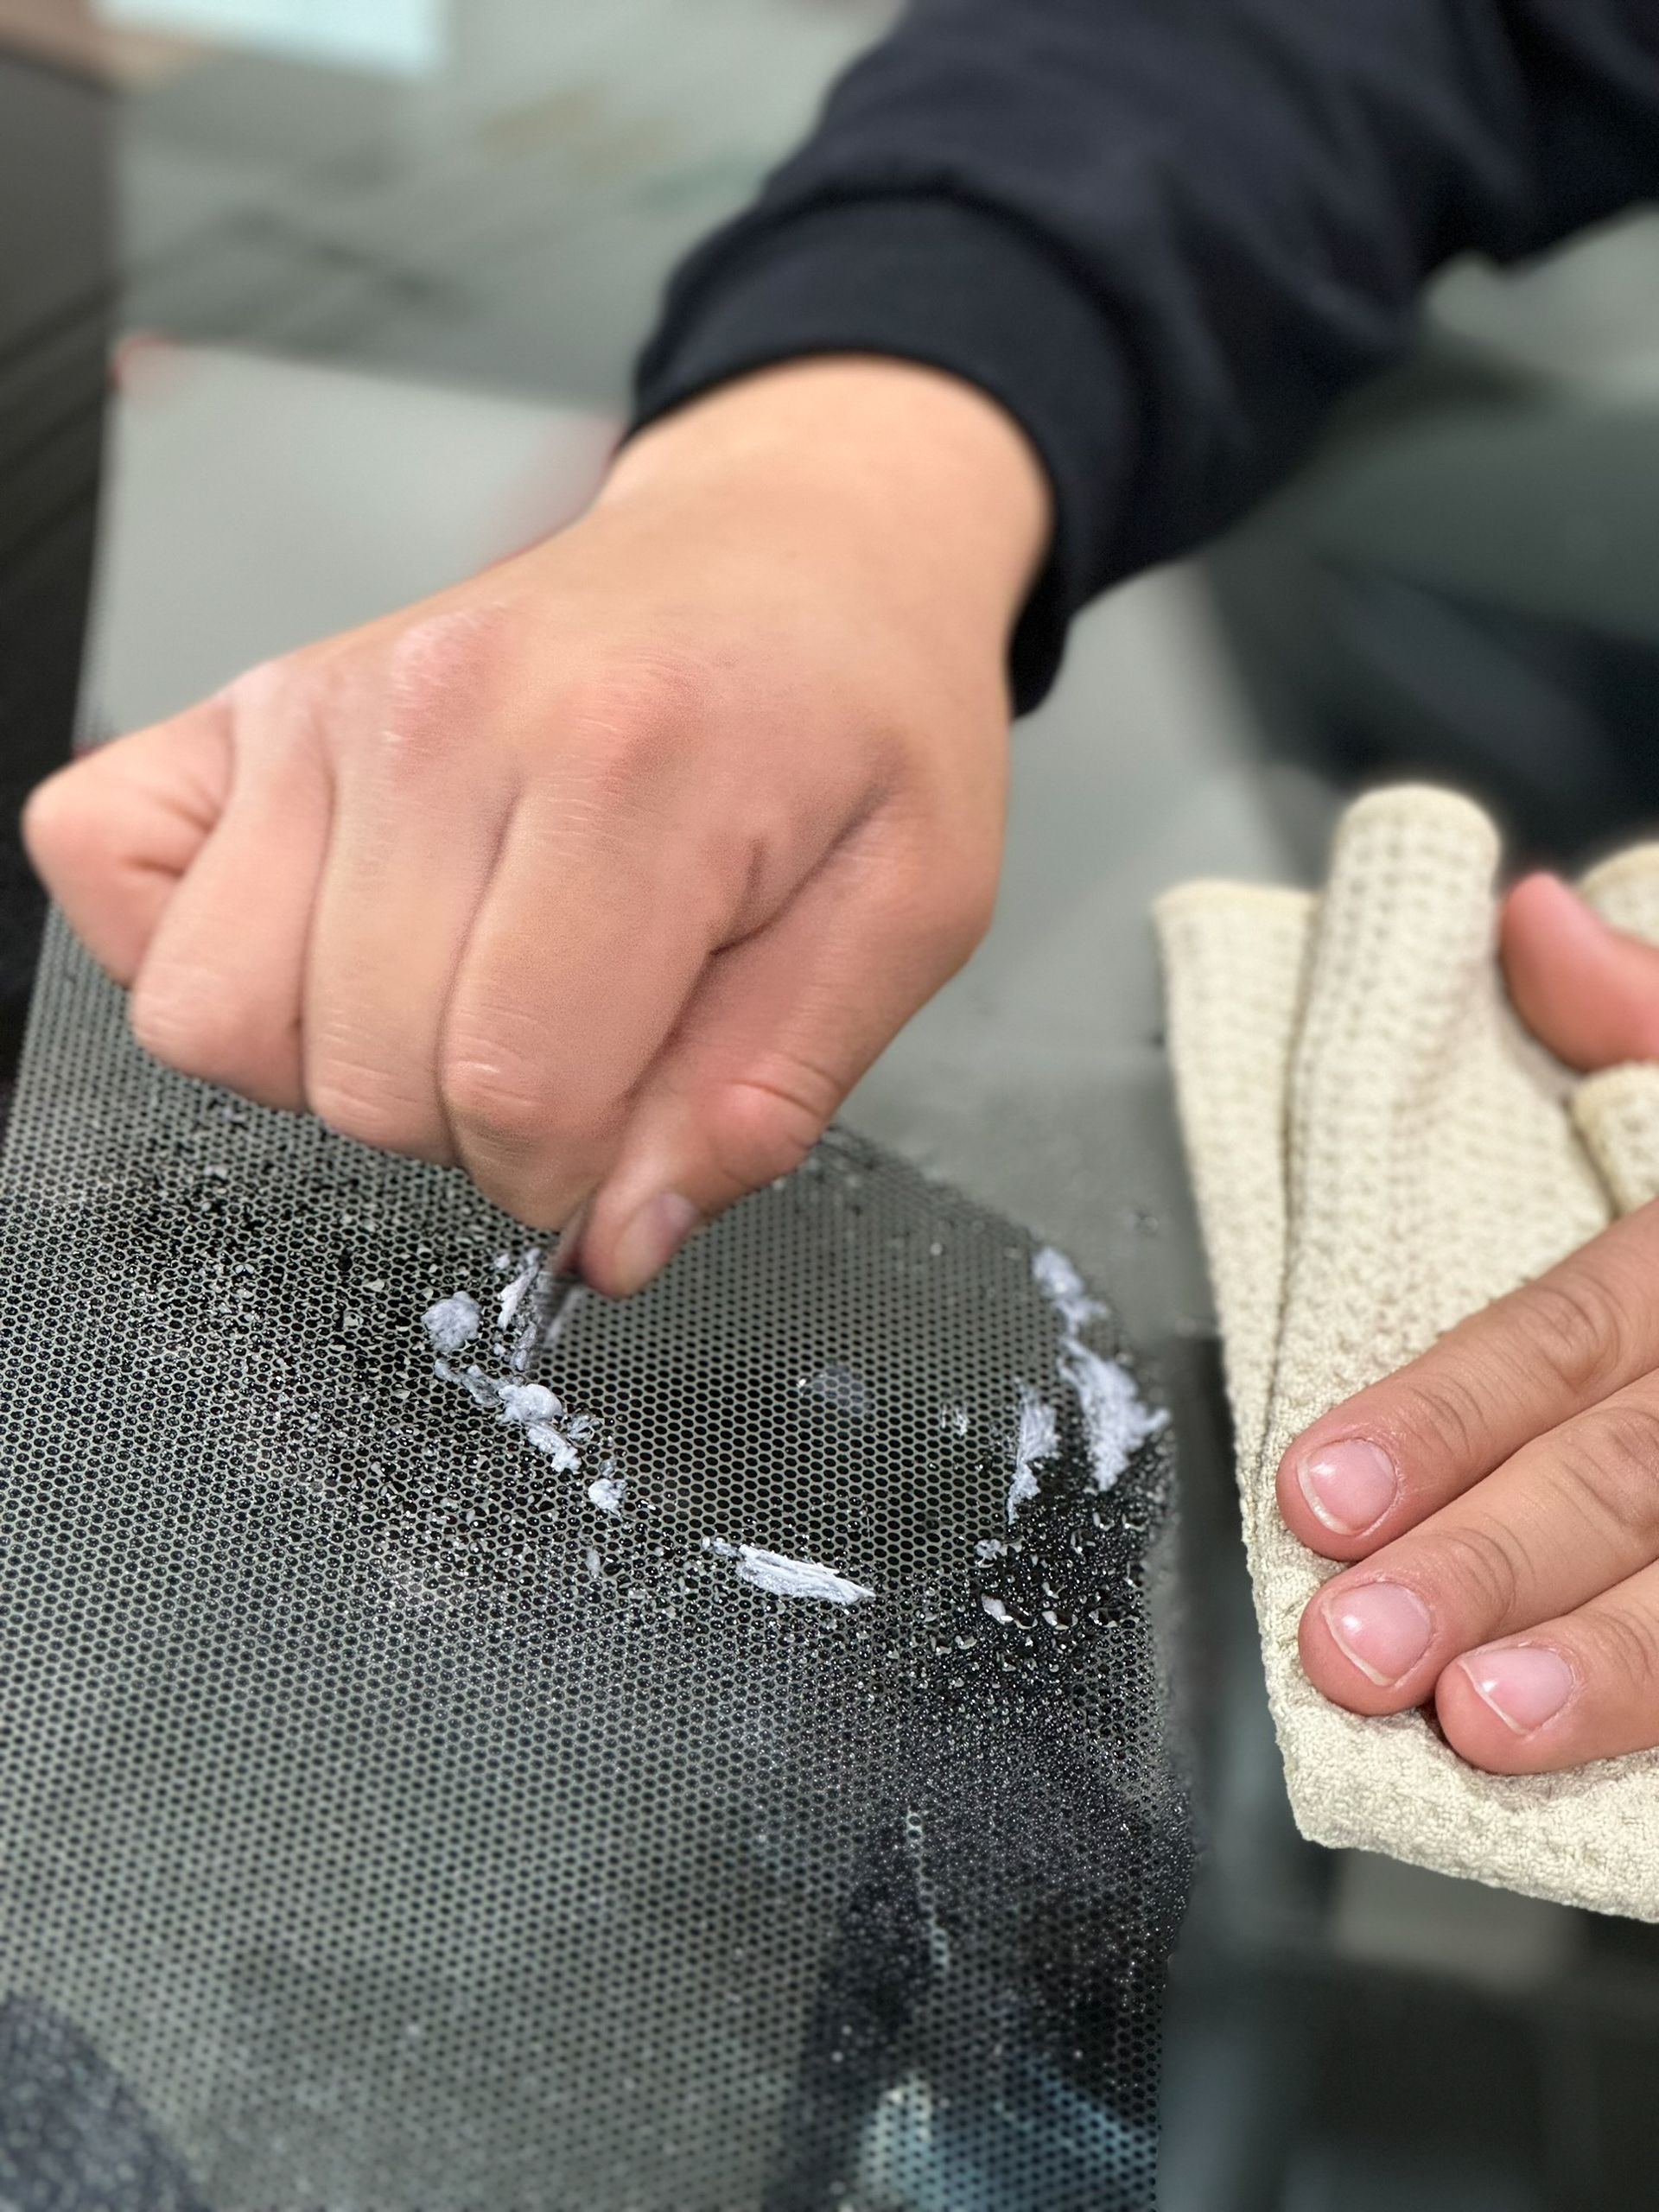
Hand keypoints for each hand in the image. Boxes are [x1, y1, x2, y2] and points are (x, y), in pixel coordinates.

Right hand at [23, 358, 1049, 1293]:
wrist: (794, 549)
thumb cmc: (853, 711)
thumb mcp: (906, 911)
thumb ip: (765, 1093)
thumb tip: (619, 1236)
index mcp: (630, 764)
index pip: (515, 1090)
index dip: (569, 1174)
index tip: (619, 1137)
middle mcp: (448, 714)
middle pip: (367, 1076)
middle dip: (474, 1129)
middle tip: (568, 1046)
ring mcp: (325, 701)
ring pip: (216, 1015)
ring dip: (340, 1064)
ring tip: (459, 996)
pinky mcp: (248, 703)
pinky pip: (107, 871)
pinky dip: (193, 952)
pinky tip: (338, 941)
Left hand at [1279, 872, 1658, 1771]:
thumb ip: (1656, 1012)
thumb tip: (1530, 922)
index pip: (1570, 1333)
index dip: (1445, 1412)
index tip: (1318, 1495)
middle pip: (1641, 1471)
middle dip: (1497, 1562)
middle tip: (1359, 1651)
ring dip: (1619, 1671)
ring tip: (1486, 1732)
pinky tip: (1630, 1794)